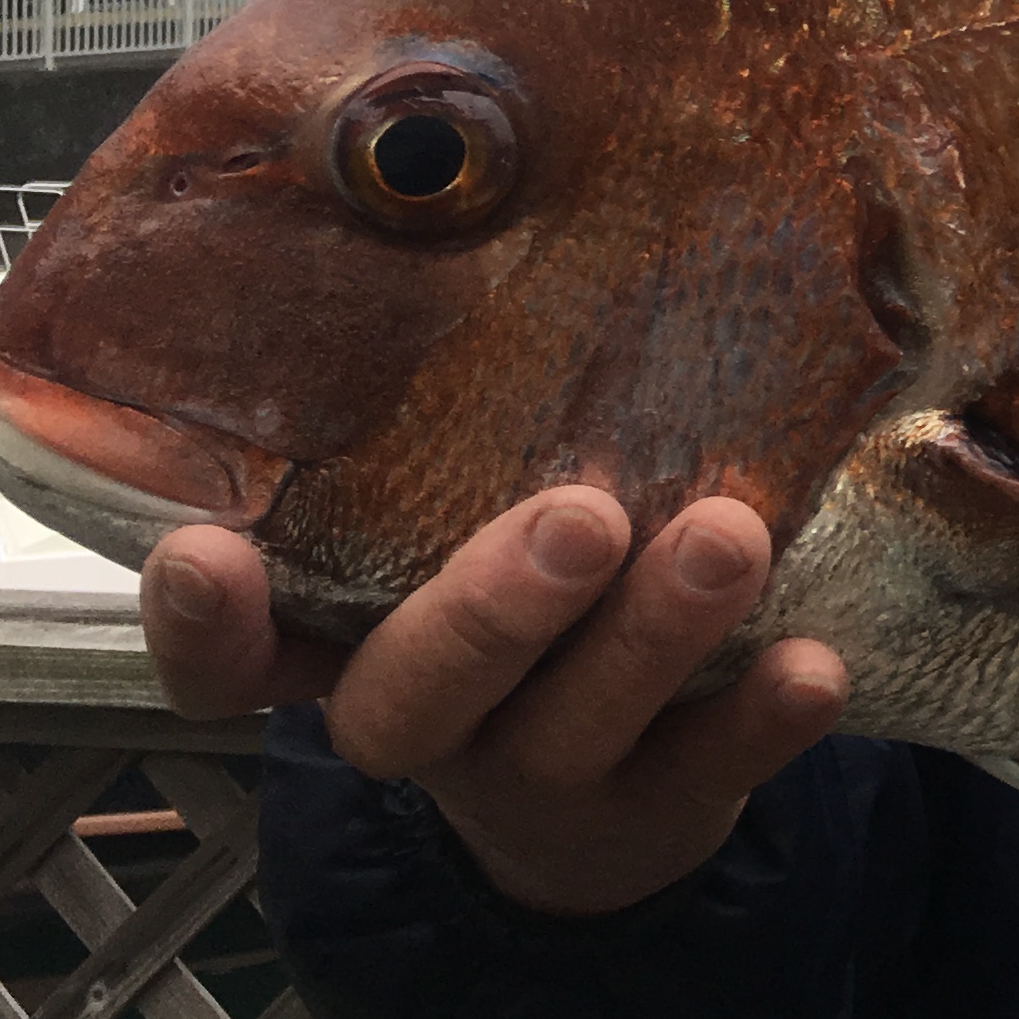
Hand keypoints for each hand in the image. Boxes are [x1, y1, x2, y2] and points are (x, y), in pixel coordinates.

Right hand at [141, 490, 847, 918]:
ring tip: (725, 537)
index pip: (232, 663)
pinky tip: (814, 664)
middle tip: (580, 517)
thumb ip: (449, 435)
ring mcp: (542, 780)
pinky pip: (712, 770)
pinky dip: (761, 719)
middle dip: (493, 608)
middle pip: (416, 694)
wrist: (601, 810)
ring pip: (574, 725)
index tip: (208, 551)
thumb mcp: (453, 532)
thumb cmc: (516, 611)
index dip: (204, 625)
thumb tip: (495, 208)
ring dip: (651, 635)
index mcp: (346, 647)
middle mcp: (427, 722)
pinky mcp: (660, 810)